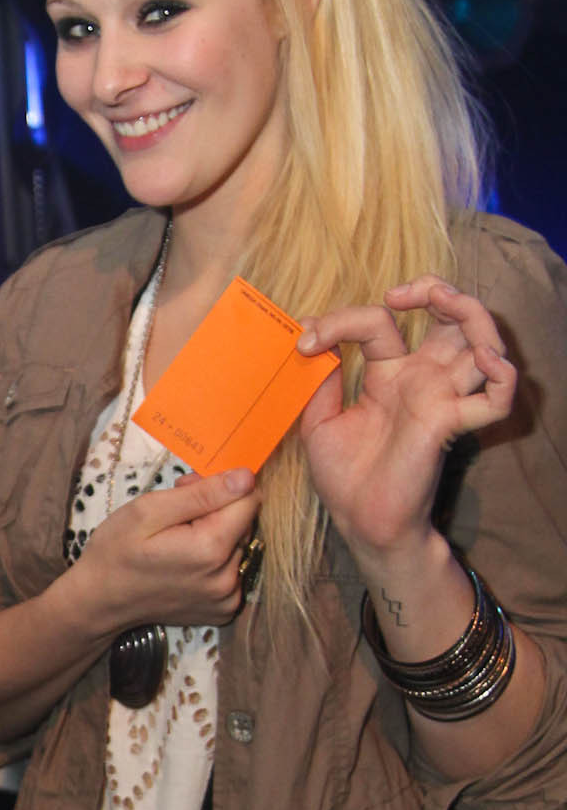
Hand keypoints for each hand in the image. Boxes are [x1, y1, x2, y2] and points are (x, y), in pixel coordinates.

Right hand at [72, 466, 259, 635]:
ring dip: (216, 536)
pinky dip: (215, 562)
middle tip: (176, 514)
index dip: (221, 486)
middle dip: (217, 510)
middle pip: (245, 524)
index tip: (190, 489)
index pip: (249, 500)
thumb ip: (202, 493)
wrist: (100, 602)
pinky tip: (186, 563)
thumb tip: (246, 478)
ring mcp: (227, 598)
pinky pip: (233, 571)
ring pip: (240, 547)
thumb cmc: (116, 552)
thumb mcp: (149, 511)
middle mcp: (226, 578)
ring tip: (177, 540)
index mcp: (211, 549)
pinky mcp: (224, 609)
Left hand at [297, 277, 515, 558]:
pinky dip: (503, 378)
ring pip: (483, 342)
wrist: (359, 521)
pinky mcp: (449, 423)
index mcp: (390, 372)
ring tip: (444, 302)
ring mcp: (440, 398)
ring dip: (472, 314)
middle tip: (401, 293)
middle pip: (452, 317)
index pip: (378, 322)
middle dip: (436, 289)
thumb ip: (321, 380)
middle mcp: (421, 378)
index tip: (305, 339)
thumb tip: (310, 335)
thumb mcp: (319, 420)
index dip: (341, 320)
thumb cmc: (344, 475)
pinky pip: (496, 400)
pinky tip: (485, 361)